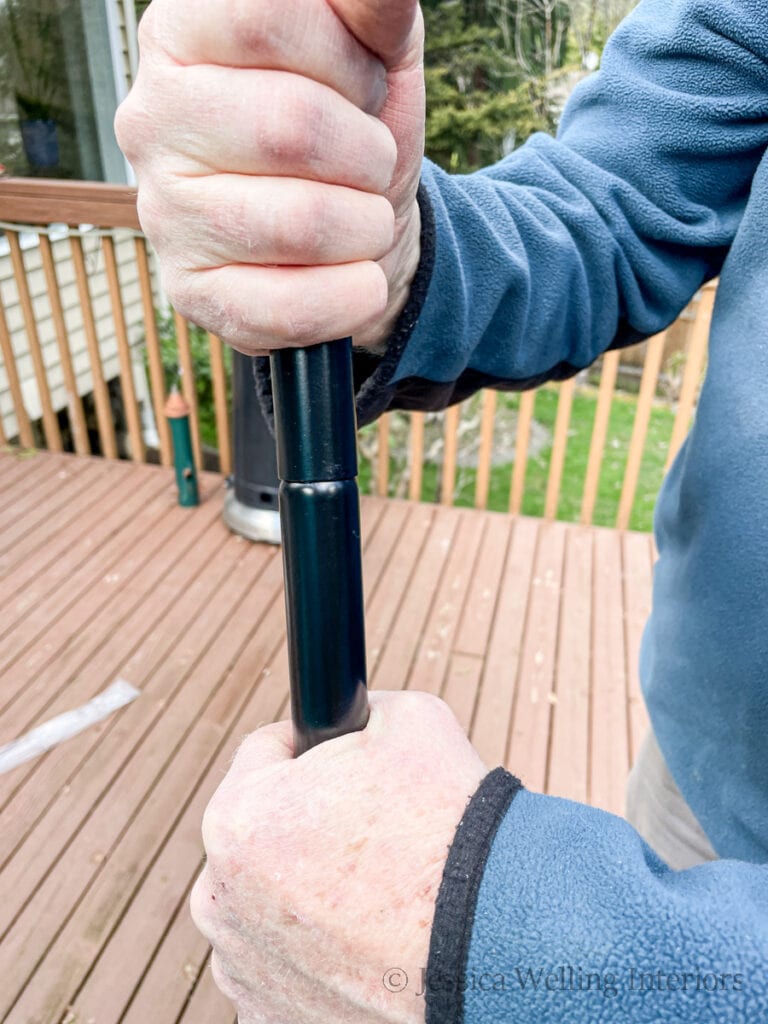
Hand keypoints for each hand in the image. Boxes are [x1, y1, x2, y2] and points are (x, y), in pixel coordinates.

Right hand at [115, 0, 424, 354]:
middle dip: (367, 151)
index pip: (266, 19)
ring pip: (301, 223)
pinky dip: (355, 296)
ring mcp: (163, 212)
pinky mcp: (192, 293)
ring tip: (362, 215)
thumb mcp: (374, 52)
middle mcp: (153, 118)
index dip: (345, 58)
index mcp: (184, 33)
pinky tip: (360, 278)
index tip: (359, 81)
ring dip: (367, 224)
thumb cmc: (355, 126)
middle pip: (291, 127)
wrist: (352, 229)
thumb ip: (367, 8)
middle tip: (368, 159)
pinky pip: (290, 308)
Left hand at [190, 691, 487, 1022]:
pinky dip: (315, 950)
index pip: (264, 752)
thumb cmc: (448, 825)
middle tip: (368, 829)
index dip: (310, 745)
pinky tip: (365, 940)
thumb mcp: (407, 718)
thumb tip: (350, 715)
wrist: (496, 944)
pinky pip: (284, 961)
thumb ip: (358, 710)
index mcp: (237, 817)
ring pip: (267, 900)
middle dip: (305, 822)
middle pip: (261, 830)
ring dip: (304, 889)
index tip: (344, 758)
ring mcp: (242, 968)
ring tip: (371, 890)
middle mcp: (219, 898)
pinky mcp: (269, 1019)